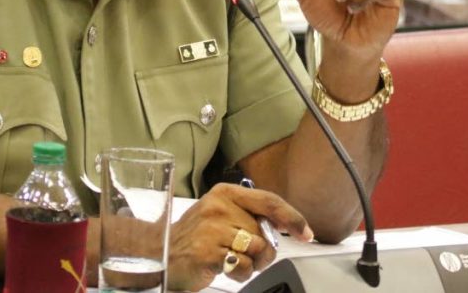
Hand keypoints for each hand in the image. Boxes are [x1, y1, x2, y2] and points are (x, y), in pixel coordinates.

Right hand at [167, 183, 310, 290]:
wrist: (161, 252)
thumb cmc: (196, 237)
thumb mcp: (221, 215)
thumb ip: (250, 216)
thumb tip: (286, 227)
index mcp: (225, 193)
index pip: (269, 201)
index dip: (292, 218)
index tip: (306, 232)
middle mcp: (218, 206)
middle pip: (265, 232)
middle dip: (262, 250)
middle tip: (242, 253)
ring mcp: (212, 228)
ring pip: (256, 249)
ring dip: (249, 262)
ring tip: (229, 259)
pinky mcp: (207, 251)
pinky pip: (242, 266)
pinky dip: (238, 273)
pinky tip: (222, 267)